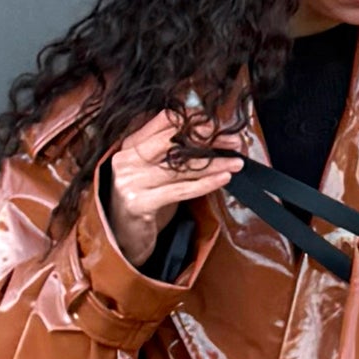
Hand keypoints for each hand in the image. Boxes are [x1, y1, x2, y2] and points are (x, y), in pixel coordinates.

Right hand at [104, 111, 234, 269]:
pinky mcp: (140, 203)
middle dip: (207, 139)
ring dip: (214, 163)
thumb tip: (209, 138)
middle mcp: (127, 159)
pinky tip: (223, 178)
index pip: (163, 122)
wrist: (122, 238)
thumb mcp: (152, 171)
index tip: (218, 122)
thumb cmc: (143, 201)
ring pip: (181, 167)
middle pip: (173, 142)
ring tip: (236, 162)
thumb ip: (170, 153)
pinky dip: (205, 184)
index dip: (193, 121)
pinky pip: (180, 190)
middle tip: (233, 140)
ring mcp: (131, 181)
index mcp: (129, 145)